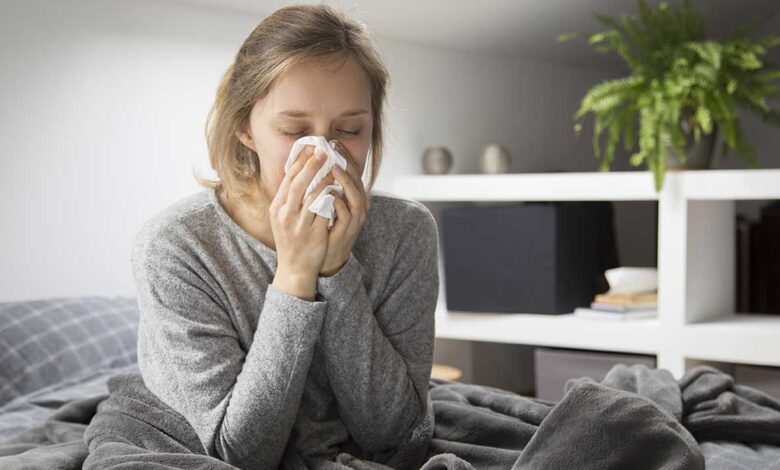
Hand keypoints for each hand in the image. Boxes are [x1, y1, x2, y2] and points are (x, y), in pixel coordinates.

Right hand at [270, 145, 335, 299]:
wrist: (294, 268)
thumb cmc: (291, 240)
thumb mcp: (282, 217)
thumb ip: (289, 198)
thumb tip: (300, 172)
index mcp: (277, 208)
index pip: (288, 179)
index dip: (299, 162)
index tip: (310, 148)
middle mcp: (285, 215)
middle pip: (298, 184)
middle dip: (311, 165)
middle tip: (323, 152)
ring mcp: (299, 225)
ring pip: (312, 196)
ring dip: (324, 180)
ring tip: (333, 169)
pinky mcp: (314, 234)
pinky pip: (324, 212)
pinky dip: (331, 198)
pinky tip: (338, 190)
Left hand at [320, 141, 368, 277]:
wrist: (323, 259)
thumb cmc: (322, 229)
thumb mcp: (323, 205)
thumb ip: (321, 187)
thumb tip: (310, 165)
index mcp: (351, 198)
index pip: (351, 173)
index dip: (344, 157)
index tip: (333, 143)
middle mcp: (357, 207)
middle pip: (358, 181)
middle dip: (347, 165)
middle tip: (335, 150)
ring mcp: (353, 221)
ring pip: (356, 198)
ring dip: (346, 183)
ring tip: (334, 169)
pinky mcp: (346, 232)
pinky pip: (346, 216)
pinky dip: (339, 205)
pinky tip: (330, 195)